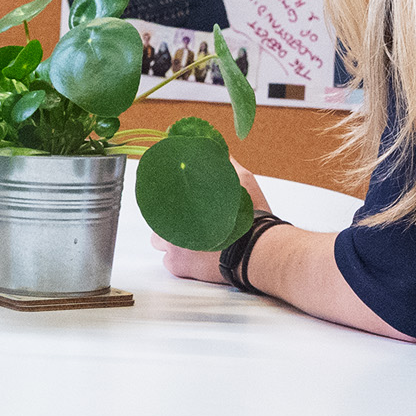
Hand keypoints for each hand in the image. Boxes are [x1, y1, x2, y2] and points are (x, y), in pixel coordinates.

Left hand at [157, 137, 256, 282]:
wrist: (256, 250)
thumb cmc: (250, 217)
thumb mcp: (241, 180)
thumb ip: (223, 163)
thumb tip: (217, 148)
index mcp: (181, 197)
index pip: (159, 191)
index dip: (167, 193)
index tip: (174, 196)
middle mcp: (171, 219)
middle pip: (159, 215)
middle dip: (172, 216)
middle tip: (193, 218)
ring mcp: (171, 243)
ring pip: (160, 239)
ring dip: (171, 238)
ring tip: (193, 238)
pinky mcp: (178, 266)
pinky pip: (169, 261)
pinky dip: (179, 259)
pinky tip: (196, 254)